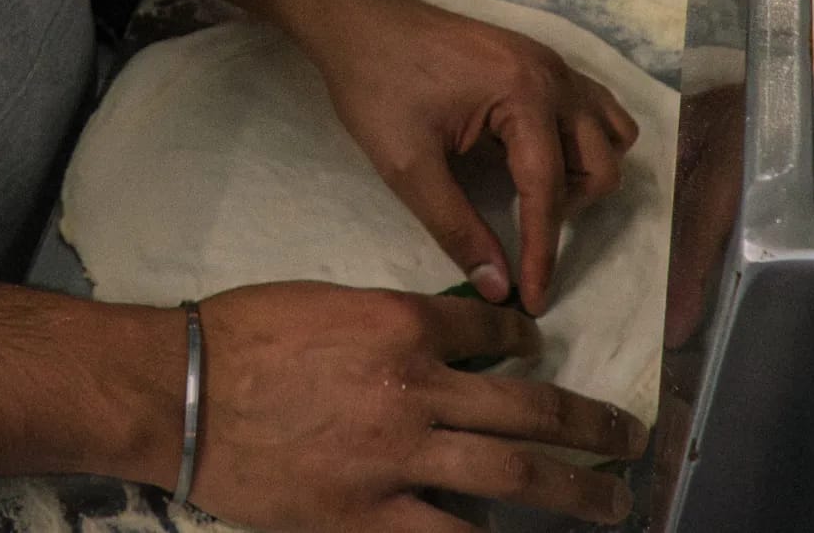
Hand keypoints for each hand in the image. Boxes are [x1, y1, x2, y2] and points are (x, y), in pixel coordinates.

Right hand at [191, 283, 645, 532]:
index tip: (542, 353)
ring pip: (510, 472)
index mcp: (403, 322)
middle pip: (526, 406)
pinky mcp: (365, 516)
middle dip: (588, 424)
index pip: (494, 332)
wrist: (183, 391)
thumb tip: (446, 343)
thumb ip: (393, 321)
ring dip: (573, 488)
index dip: (527, 344)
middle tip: (630, 439)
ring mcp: (395, 456)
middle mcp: (416, 387)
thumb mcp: (330, 301)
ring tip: (612, 501)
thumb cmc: (245, 333)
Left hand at [300, 0, 639, 313]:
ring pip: (610, 133)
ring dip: (584, 173)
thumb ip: (457, 228)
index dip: (542, 254)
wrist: (360, 23)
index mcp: (523, 95)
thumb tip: (498, 288)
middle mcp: (553, 75)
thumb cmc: (377, 88)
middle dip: (568, 210)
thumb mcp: (408, 167)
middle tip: (519, 227)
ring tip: (532, 190)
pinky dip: (582, 141)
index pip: (548, 191)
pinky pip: (593, 107)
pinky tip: (537, 157)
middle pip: (600, 163)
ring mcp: (552, 63)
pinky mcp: (542, 61)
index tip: (536, 302)